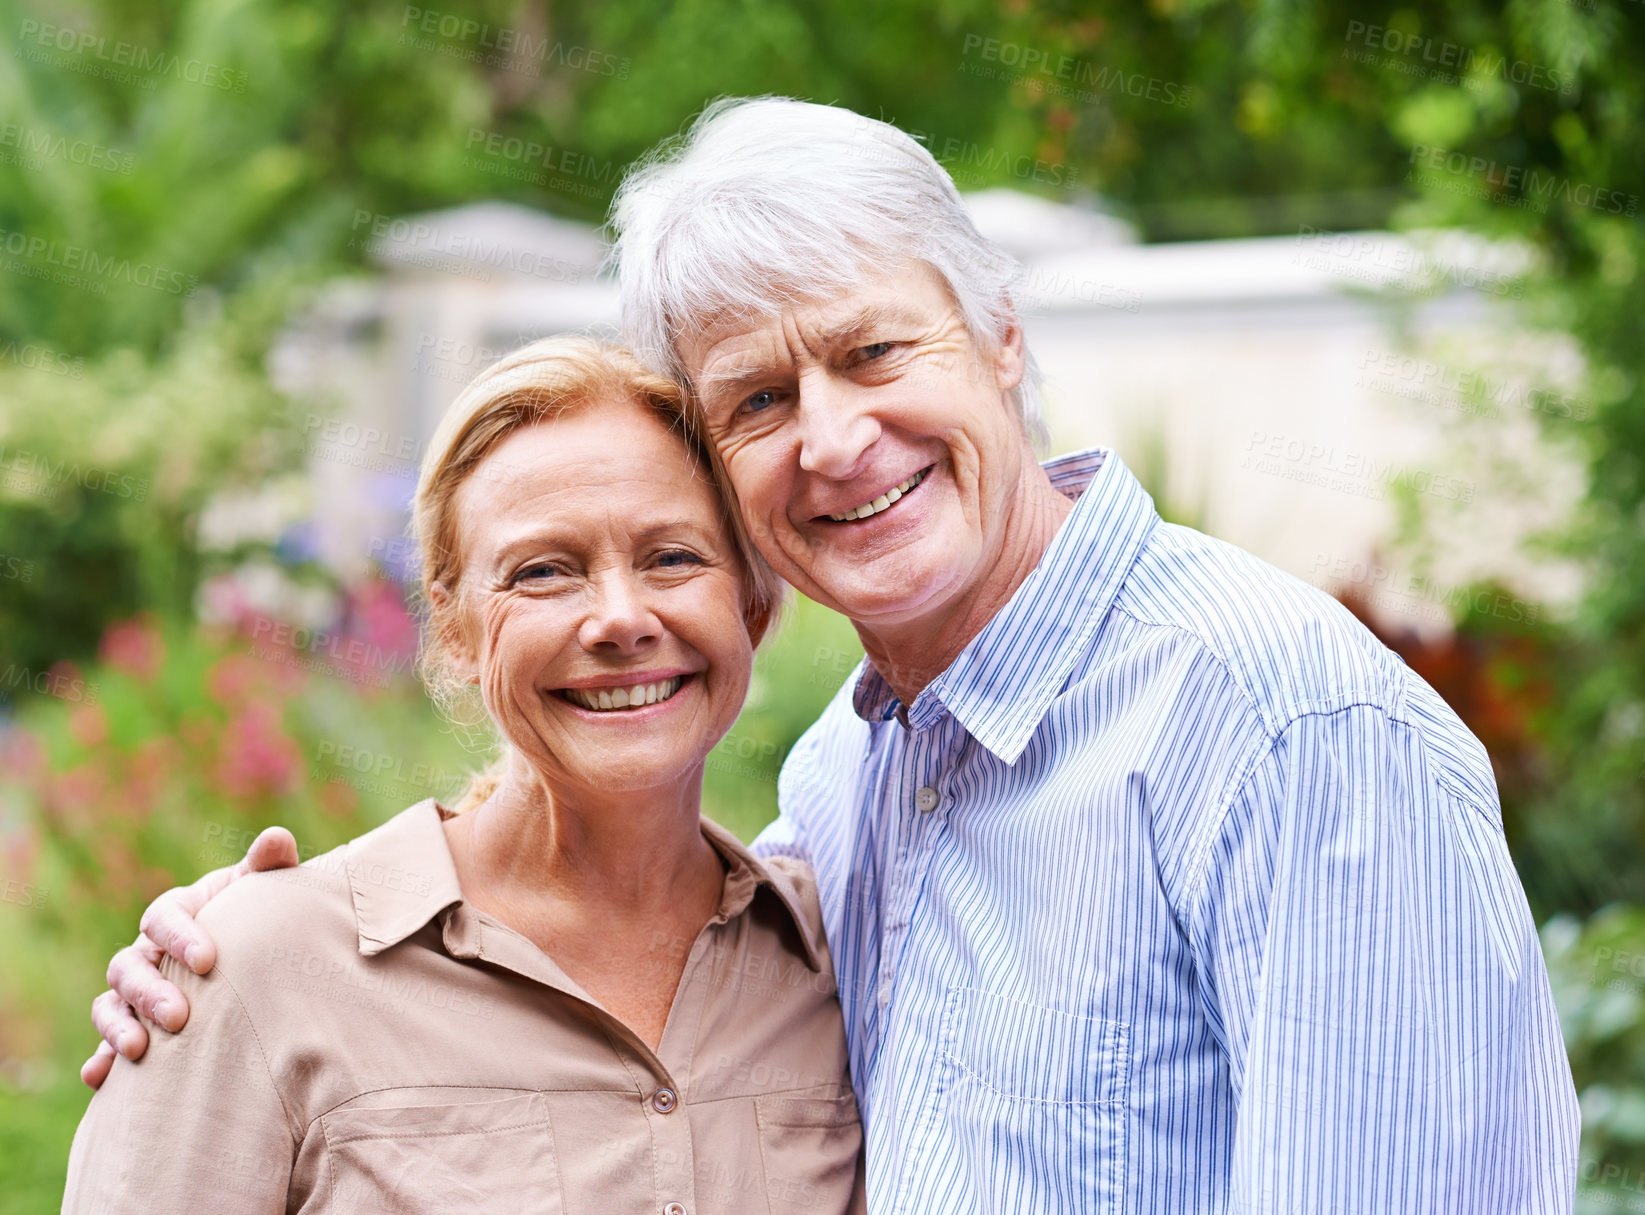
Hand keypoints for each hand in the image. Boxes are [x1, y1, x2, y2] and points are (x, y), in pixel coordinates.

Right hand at [81, 826, 299, 1088]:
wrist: (261, 958)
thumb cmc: (261, 919)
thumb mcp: (266, 892)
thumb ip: (269, 866)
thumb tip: (276, 838)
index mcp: (179, 913)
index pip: (164, 917)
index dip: (180, 937)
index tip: (207, 960)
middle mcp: (149, 951)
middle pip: (130, 965)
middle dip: (149, 991)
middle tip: (178, 1017)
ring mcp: (136, 991)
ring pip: (112, 1003)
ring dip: (117, 1026)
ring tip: (137, 1051)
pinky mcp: (135, 1028)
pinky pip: (106, 1044)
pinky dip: (100, 1060)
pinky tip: (100, 1078)